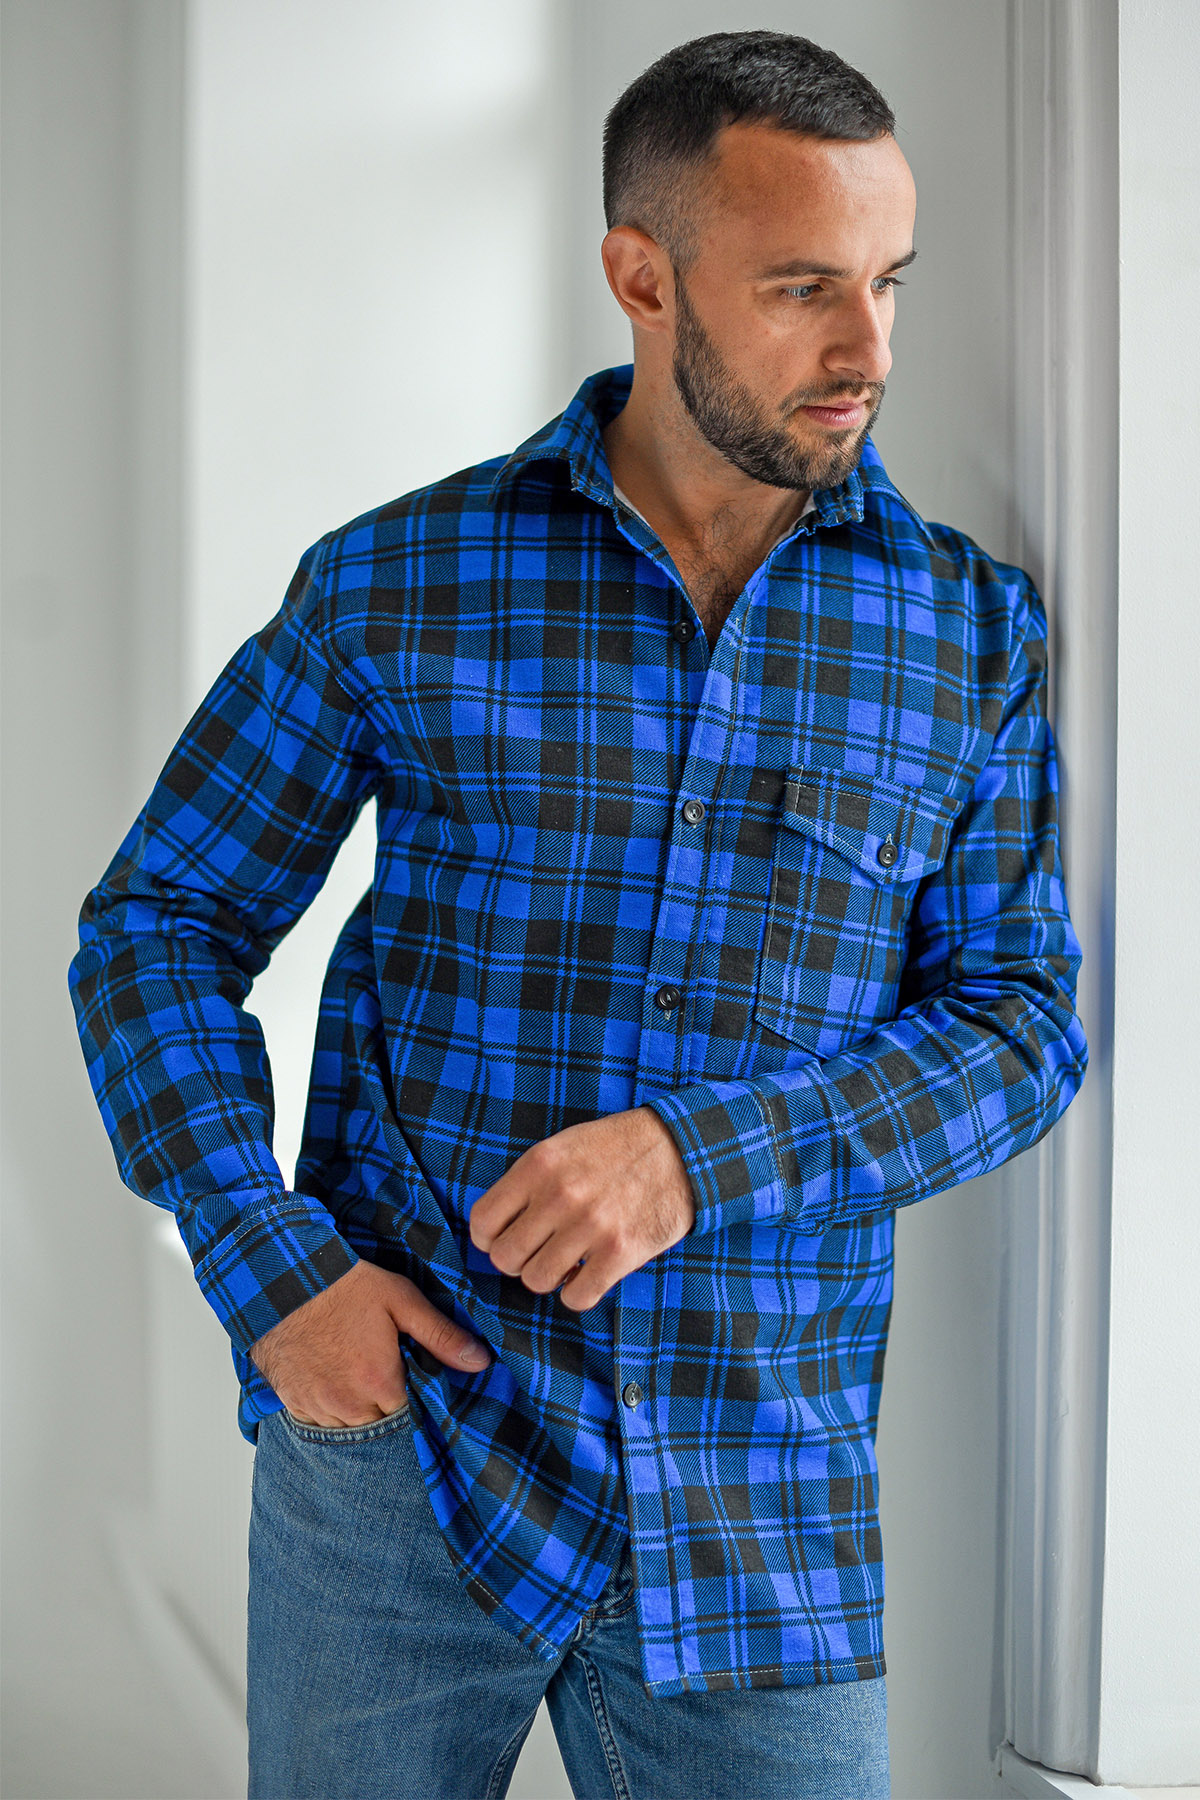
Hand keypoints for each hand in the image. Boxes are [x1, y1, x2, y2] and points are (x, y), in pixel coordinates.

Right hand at [249, 1259, 489, 1426]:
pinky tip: (333, 1377)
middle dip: (388, 1403)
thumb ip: (441, 1336)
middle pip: (382, 1424)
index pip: (412, 1414)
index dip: (415, 1396)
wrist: (285, 1279)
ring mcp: (317, 1407)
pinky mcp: (294, 1403)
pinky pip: (321, 1422)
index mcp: (380, 1383)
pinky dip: (331, 1407)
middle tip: (384, 1368)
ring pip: (351, 1426)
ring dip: (359, 1408)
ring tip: (358, 1370)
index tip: (412, 1375)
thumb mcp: (401, 1300)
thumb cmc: (346, 1285)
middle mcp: (349, 1405)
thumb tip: (480, 1362)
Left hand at [468, 1106, 695, 1311]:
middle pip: (505, 1258)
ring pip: (536, 1281)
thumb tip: (495, 1229)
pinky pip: (576, 1297)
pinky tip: (588, 1274)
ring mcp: (591, 1225)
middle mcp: (560, 1195)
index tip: (507, 1237)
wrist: (680, 1149)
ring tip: (567, 1261)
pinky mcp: (621, 1252)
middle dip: (517, 1261)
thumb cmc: (615, 1150)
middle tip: (539, 1252)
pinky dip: (577, 1293)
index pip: (483, 1222)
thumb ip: (527, 1183)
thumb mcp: (563, 1147)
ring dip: (548, 1277)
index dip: (489, 1238)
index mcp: (539, 1165)